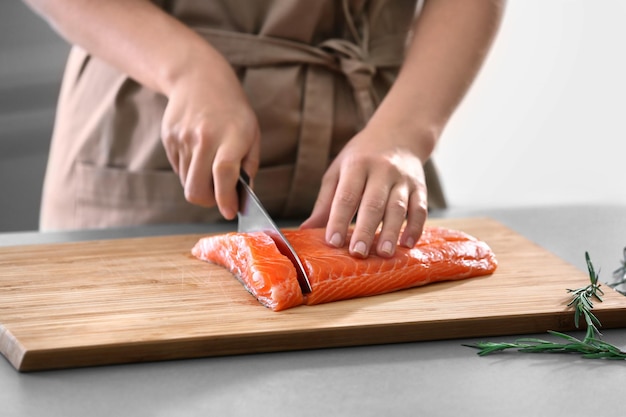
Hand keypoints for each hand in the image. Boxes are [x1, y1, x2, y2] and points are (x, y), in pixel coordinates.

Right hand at [160, 58, 259, 219]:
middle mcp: (203, 137)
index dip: (226, 198)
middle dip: (208, 201)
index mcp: (230, 136)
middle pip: (196, 188)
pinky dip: (190, 171)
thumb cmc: (233, 111)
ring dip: (200, 184)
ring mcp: (182, 138)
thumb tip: (241, 199)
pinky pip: (178, 169)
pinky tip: (199, 152)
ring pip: (186, 182)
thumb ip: (248, 166)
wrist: (198, 78)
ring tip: (211, 166)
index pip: (224, 173)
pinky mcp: (168, 139)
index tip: (230, 212)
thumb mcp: (251, 133)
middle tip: (220, 197)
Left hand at [301, 127, 429, 257]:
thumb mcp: (339, 171)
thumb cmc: (362, 157)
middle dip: (366, 230)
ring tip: (384, 254)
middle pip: (373, 203)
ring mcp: (403, 179)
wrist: (399, 134)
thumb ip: (325, 202)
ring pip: (398, 207)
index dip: (339, 220)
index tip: (332, 242)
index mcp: (357, 165)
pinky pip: (420, 209)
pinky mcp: (419, 187)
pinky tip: (407, 244)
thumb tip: (306, 230)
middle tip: (358, 253)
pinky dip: (416, 227)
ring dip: (391, 232)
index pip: (346, 196)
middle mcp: (382, 170)